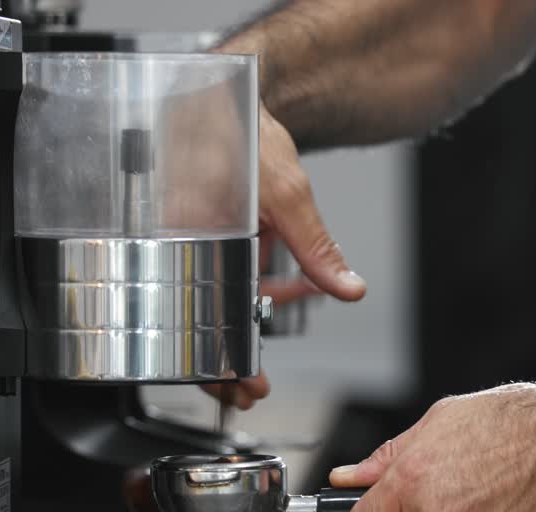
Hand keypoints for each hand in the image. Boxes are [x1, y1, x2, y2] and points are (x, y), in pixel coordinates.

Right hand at [168, 96, 364, 407]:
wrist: (231, 94)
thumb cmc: (240, 130)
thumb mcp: (286, 193)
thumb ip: (316, 246)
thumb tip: (347, 286)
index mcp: (189, 242)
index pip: (196, 317)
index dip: (216, 358)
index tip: (238, 385)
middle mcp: (188, 248)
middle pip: (199, 319)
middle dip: (223, 361)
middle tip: (244, 394)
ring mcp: (202, 244)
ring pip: (214, 302)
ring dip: (237, 335)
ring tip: (253, 370)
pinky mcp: (219, 235)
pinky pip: (232, 274)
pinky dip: (255, 293)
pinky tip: (283, 299)